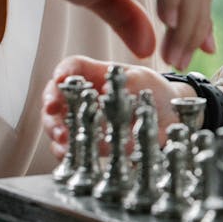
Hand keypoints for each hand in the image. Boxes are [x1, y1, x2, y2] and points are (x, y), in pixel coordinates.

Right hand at [42, 55, 189, 157]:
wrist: (170, 116)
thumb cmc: (154, 91)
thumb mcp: (145, 80)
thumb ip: (128, 82)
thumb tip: (104, 89)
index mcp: (94, 74)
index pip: (72, 67)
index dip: (63, 72)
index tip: (59, 79)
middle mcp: (83, 96)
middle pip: (55, 97)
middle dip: (52, 107)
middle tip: (55, 115)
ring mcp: (82, 118)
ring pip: (58, 123)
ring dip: (56, 131)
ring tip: (62, 139)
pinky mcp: (88, 139)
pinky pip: (70, 146)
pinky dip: (66, 150)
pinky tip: (69, 153)